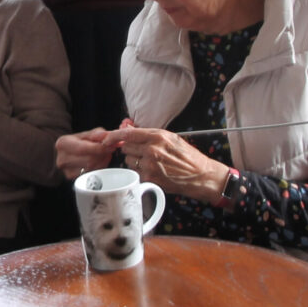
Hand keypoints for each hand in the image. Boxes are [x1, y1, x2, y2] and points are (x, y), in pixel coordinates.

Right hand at [55, 128, 116, 179]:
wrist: (70, 153)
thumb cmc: (79, 142)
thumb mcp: (87, 134)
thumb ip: (97, 134)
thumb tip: (106, 135)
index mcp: (63, 144)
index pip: (83, 149)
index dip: (100, 148)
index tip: (111, 146)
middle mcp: (62, 159)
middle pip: (89, 160)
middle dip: (103, 155)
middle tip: (110, 149)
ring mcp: (67, 171)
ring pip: (92, 168)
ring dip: (103, 161)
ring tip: (105, 154)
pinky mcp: (74, 179)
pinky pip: (92, 174)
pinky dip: (99, 167)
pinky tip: (99, 161)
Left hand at [105, 125, 228, 203]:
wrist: (201, 175)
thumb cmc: (188, 156)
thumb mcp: (171, 138)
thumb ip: (149, 133)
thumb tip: (128, 129)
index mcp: (158, 136)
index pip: (127, 133)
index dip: (113, 136)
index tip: (106, 139)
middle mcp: (152, 149)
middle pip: (126, 147)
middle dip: (131, 149)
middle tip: (144, 152)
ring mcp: (150, 165)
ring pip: (129, 160)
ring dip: (135, 161)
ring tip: (152, 162)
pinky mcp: (150, 178)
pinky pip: (136, 172)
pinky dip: (141, 172)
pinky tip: (155, 171)